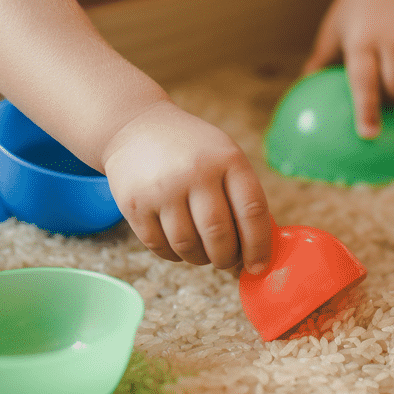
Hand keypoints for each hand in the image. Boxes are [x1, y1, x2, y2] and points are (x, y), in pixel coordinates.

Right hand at [101, 100, 273, 271]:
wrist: (135, 127)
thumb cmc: (192, 151)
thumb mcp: (225, 156)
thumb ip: (243, 196)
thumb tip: (256, 252)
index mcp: (228, 160)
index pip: (252, 212)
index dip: (259, 246)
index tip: (259, 266)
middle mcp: (195, 172)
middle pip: (219, 235)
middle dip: (227, 259)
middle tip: (227, 262)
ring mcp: (162, 189)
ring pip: (188, 246)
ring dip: (200, 259)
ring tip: (203, 253)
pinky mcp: (134, 204)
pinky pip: (160, 247)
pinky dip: (174, 255)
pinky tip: (179, 245)